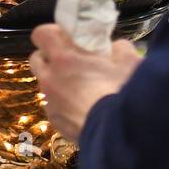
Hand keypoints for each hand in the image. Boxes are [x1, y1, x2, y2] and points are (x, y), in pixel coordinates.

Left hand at [29, 25, 141, 140]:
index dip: (52, 33)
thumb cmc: (122, 92)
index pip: (41, 34)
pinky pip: (54, 106)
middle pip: (36, 58)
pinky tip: (84, 108)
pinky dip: (64, 103)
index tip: (67, 37)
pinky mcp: (55, 122)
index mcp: (63, 58)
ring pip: (45, 84)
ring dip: (57, 81)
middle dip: (50, 57)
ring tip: (81, 87)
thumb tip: (115, 47)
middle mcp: (50, 78)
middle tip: (72, 60)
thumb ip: (120, 49)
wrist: (118, 135)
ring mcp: (50, 102)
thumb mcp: (131, 63)